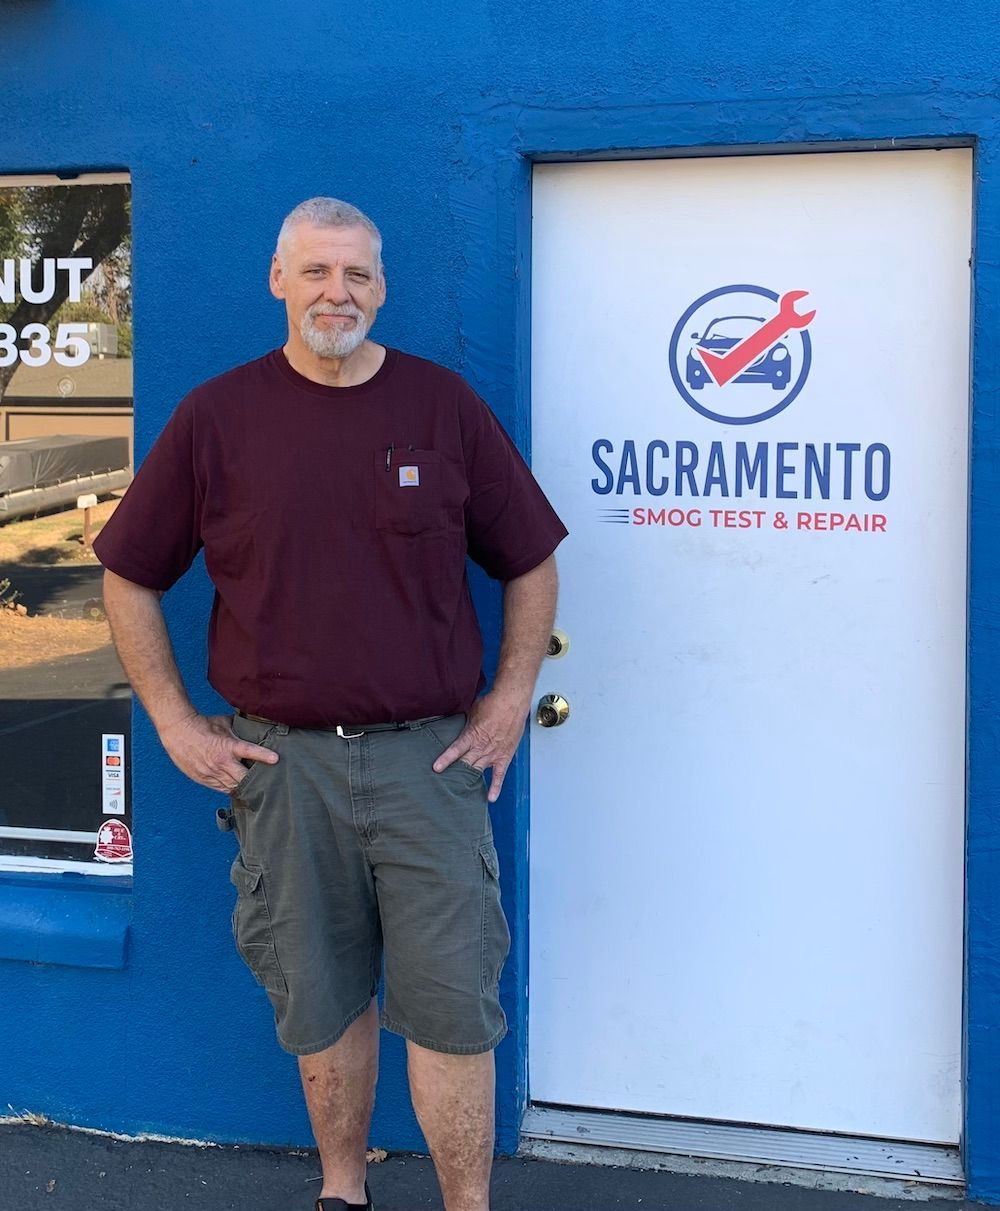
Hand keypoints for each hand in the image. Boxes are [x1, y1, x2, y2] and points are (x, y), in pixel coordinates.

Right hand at [158, 712, 278, 793]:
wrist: (178, 732)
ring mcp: (212, 773)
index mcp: (229, 746)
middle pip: (244, 778)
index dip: (264, 756)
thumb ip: (241, 728)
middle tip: (266, 781)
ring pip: (233, 786)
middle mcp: (222, 762)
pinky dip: (230, 788)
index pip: (250, 751)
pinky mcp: (204, 779)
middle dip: (255, 780)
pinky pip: (221, 789)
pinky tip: (237, 787)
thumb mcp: (225, 723)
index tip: (276, 759)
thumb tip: (257, 724)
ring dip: (244, 787)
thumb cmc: (203, 725)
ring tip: (255, 788)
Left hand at [432, 692, 528, 802]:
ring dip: (469, 780)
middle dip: (455, 773)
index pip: (455, 750)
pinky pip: (500, 775)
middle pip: (465, 764)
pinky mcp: (504, 757)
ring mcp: (493, 754)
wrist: (512, 703)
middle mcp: (481, 747)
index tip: (436, 768)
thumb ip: (465, 722)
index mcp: (471, 736)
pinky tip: (490, 798)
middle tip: (446, 783)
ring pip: (478, 771)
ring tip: (460, 790)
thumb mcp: (472, 711)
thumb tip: (457, 722)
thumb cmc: (493, 704)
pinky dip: (496, 787)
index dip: (445, 759)